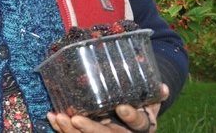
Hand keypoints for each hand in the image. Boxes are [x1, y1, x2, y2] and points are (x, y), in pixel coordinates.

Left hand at [47, 84, 167, 132]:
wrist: (133, 117)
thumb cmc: (141, 104)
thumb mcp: (150, 100)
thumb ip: (153, 94)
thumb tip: (163, 87)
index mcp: (143, 126)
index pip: (140, 123)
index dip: (131, 117)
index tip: (121, 107)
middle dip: (91, 130)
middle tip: (77, 119)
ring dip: (71, 131)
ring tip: (58, 117)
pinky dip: (62, 128)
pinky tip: (52, 117)